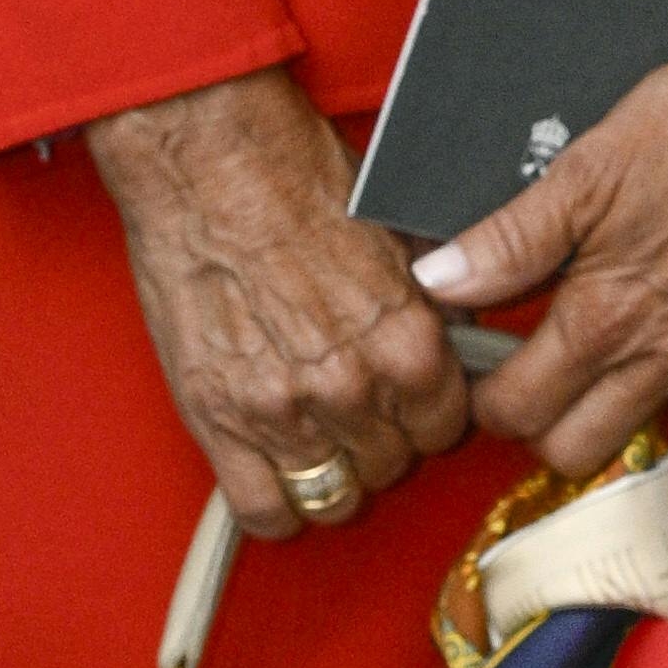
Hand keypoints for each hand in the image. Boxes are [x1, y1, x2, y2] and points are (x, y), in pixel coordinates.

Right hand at [86, 64, 485, 537]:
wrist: (207, 158)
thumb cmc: (296, 177)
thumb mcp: (398, 233)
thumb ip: (432, 301)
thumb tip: (461, 336)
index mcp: (407, 342)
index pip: (446, 426)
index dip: (428, 412)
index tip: (409, 399)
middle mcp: (352, 387)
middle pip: (392, 464)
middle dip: (381, 438)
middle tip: (357, 407)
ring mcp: (283, 411)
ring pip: (336, 495)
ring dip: (334, 471)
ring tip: (318, 436)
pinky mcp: (219, 420)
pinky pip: (264, 509)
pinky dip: (277, 504)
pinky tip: (277, 472)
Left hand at [416, 5, 667, 484]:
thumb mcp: (589, 170)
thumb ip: (511, 239)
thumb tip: (441, 278)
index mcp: (609, 317)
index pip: (519, 412)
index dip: (488, 398)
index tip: (488, 368)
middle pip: (578, 450)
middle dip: (546, 424)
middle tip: (541, 367)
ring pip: (656, 414)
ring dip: (627, 386)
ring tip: (628, 315)